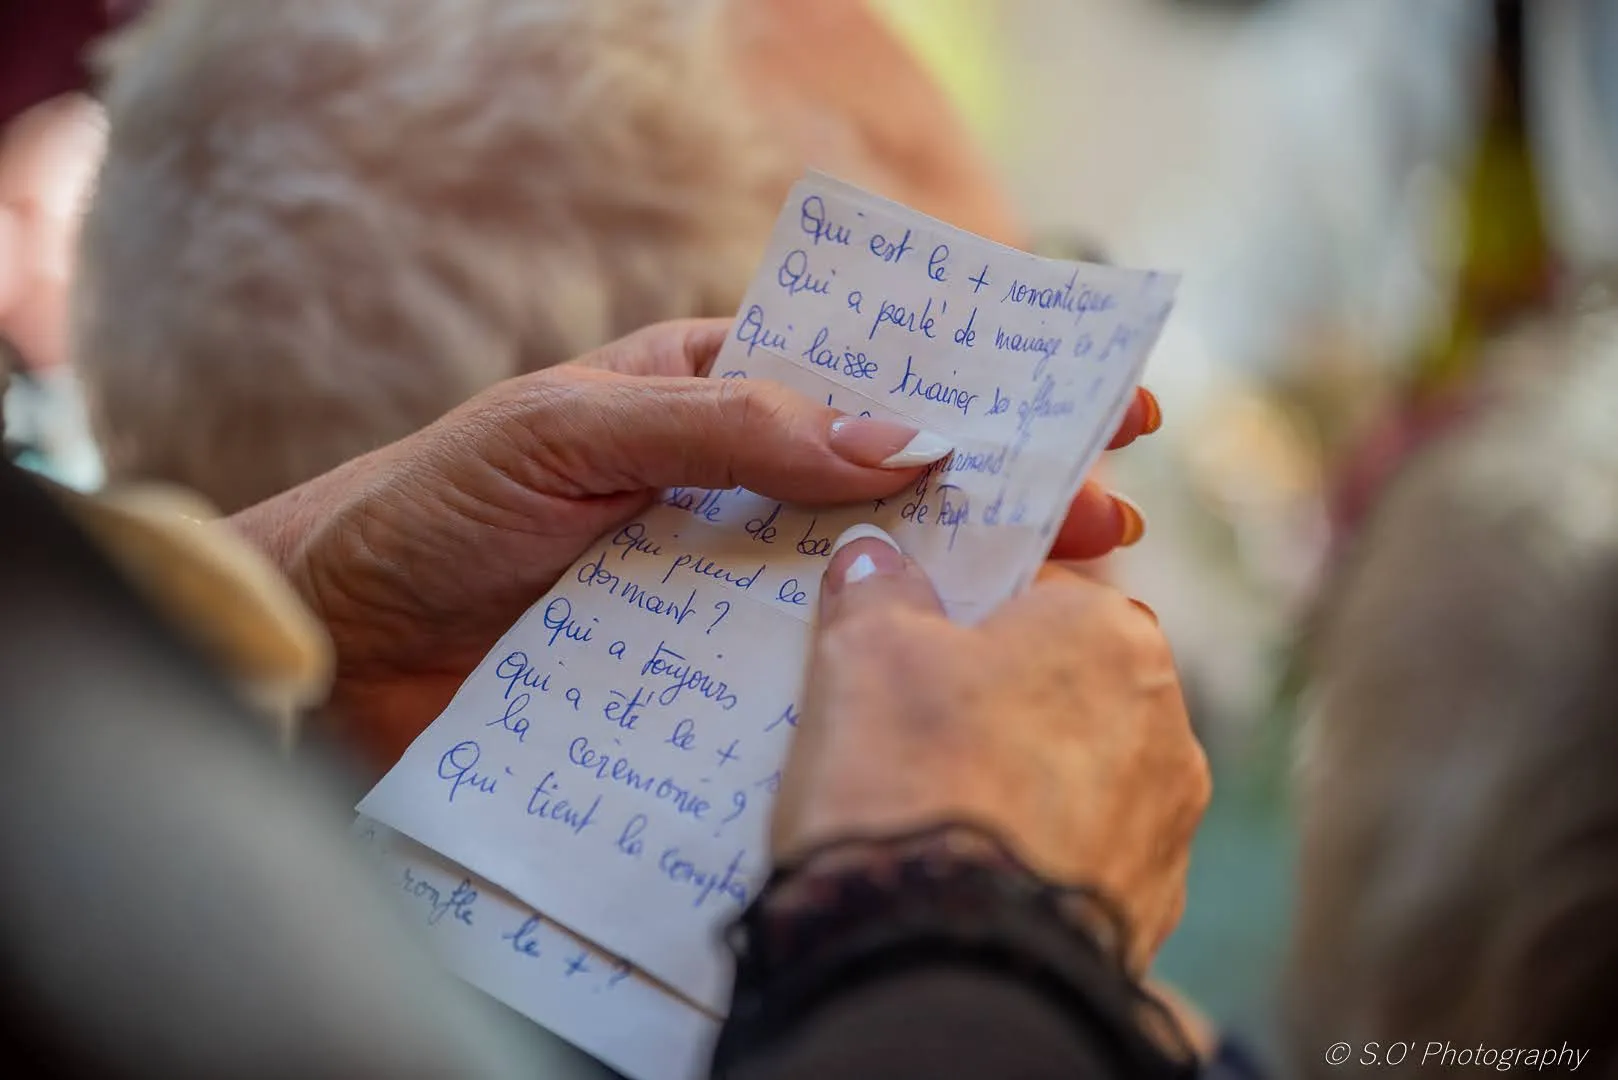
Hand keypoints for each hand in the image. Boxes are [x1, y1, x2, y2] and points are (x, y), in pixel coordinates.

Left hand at [232, 319, 1159, 770]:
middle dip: (1007, 493)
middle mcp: (734, 490)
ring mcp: (724, 588)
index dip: (982, 384)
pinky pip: (804, 672)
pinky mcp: (700, 675)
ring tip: (1068, 599)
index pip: (869, 376)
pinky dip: (876, 676)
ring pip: (865, 582)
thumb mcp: (570, 428)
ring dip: (962, 588)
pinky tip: (952, 686)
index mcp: (710, 394)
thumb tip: (896, 439)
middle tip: (1114, 512)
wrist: (336, 639)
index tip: (1092, 393)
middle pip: (895, 486)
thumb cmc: (435, 503)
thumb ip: (725, 425)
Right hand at [772, 527, 1207, 971]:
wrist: (946, 964)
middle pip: (1062, 684)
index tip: (909, 639)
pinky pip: (1078, 859)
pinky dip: (1031, 858)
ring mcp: (1165, 829)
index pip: (1039, 588)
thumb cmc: (915, 780)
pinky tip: (967, 871)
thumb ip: (877, 590)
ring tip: (929, 811)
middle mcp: (1167, 725)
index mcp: (1114, 635)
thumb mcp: (865, 652)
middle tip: (906, 727)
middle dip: (994, 698)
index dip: (964, 610)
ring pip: (1074, 775)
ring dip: (1018, 781)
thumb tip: (876, 556)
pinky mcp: (1147, 916)